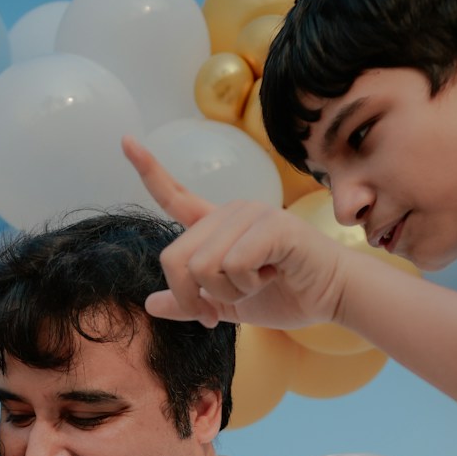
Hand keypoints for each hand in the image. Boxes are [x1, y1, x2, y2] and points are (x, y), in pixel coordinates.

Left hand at [125, 135, 356, 331]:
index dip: (148, 170)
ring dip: (227, 293)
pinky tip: (272, 275)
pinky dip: (247, 286)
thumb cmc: (285, 294)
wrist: (331, 297)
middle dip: (191, 298)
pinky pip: (234, 264)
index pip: (175, 196)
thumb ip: (190, 302)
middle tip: (215, 314)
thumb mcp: (227, 306)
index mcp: (216, 226)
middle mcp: (230, 212)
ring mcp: (251, 214)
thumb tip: (150, 303)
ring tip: (258, 283)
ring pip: (204, 267)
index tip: (125, 140)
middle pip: (175, 258)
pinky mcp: (272, 225)